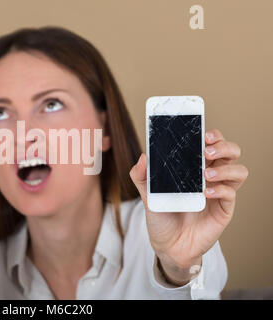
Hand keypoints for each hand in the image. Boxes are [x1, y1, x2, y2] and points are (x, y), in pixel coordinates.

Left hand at [129, 129, 247, 284]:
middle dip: (223, 146)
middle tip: (206, 151)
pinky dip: (221, 190)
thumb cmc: (161, 215)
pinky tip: (206, 193)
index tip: (203, 133)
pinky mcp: (223, 209)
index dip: (212, 135)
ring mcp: (219, 192)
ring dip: (226, 167)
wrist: (168, 245)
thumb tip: (143, 156)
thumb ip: (141, 175)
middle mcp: (210, 176)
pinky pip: (231, 193)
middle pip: (230, 152)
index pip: (209, 144)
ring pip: (238, 170)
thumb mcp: (147, 194)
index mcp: (194, 167)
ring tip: (206, 174)